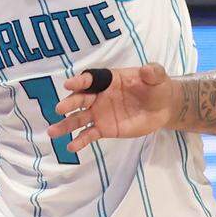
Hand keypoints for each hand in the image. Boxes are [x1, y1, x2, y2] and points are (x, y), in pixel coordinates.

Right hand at [47, 64, 178, 152]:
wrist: (163, 107)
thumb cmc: (157, 87)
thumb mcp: (158, 77)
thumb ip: (152, 72)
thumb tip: (147, 69)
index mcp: (109, 79)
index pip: (91, 79)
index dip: (80, 81)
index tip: (69, 84)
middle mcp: (99, 95)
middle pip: (81, 98)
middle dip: (70, 103)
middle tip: (60, 109)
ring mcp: (100, 113)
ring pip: (79, 118)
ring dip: (66, 125)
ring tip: (53, 132)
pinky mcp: (104, 129)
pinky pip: (89, 135)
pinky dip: (80, 141)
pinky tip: (71, 147)